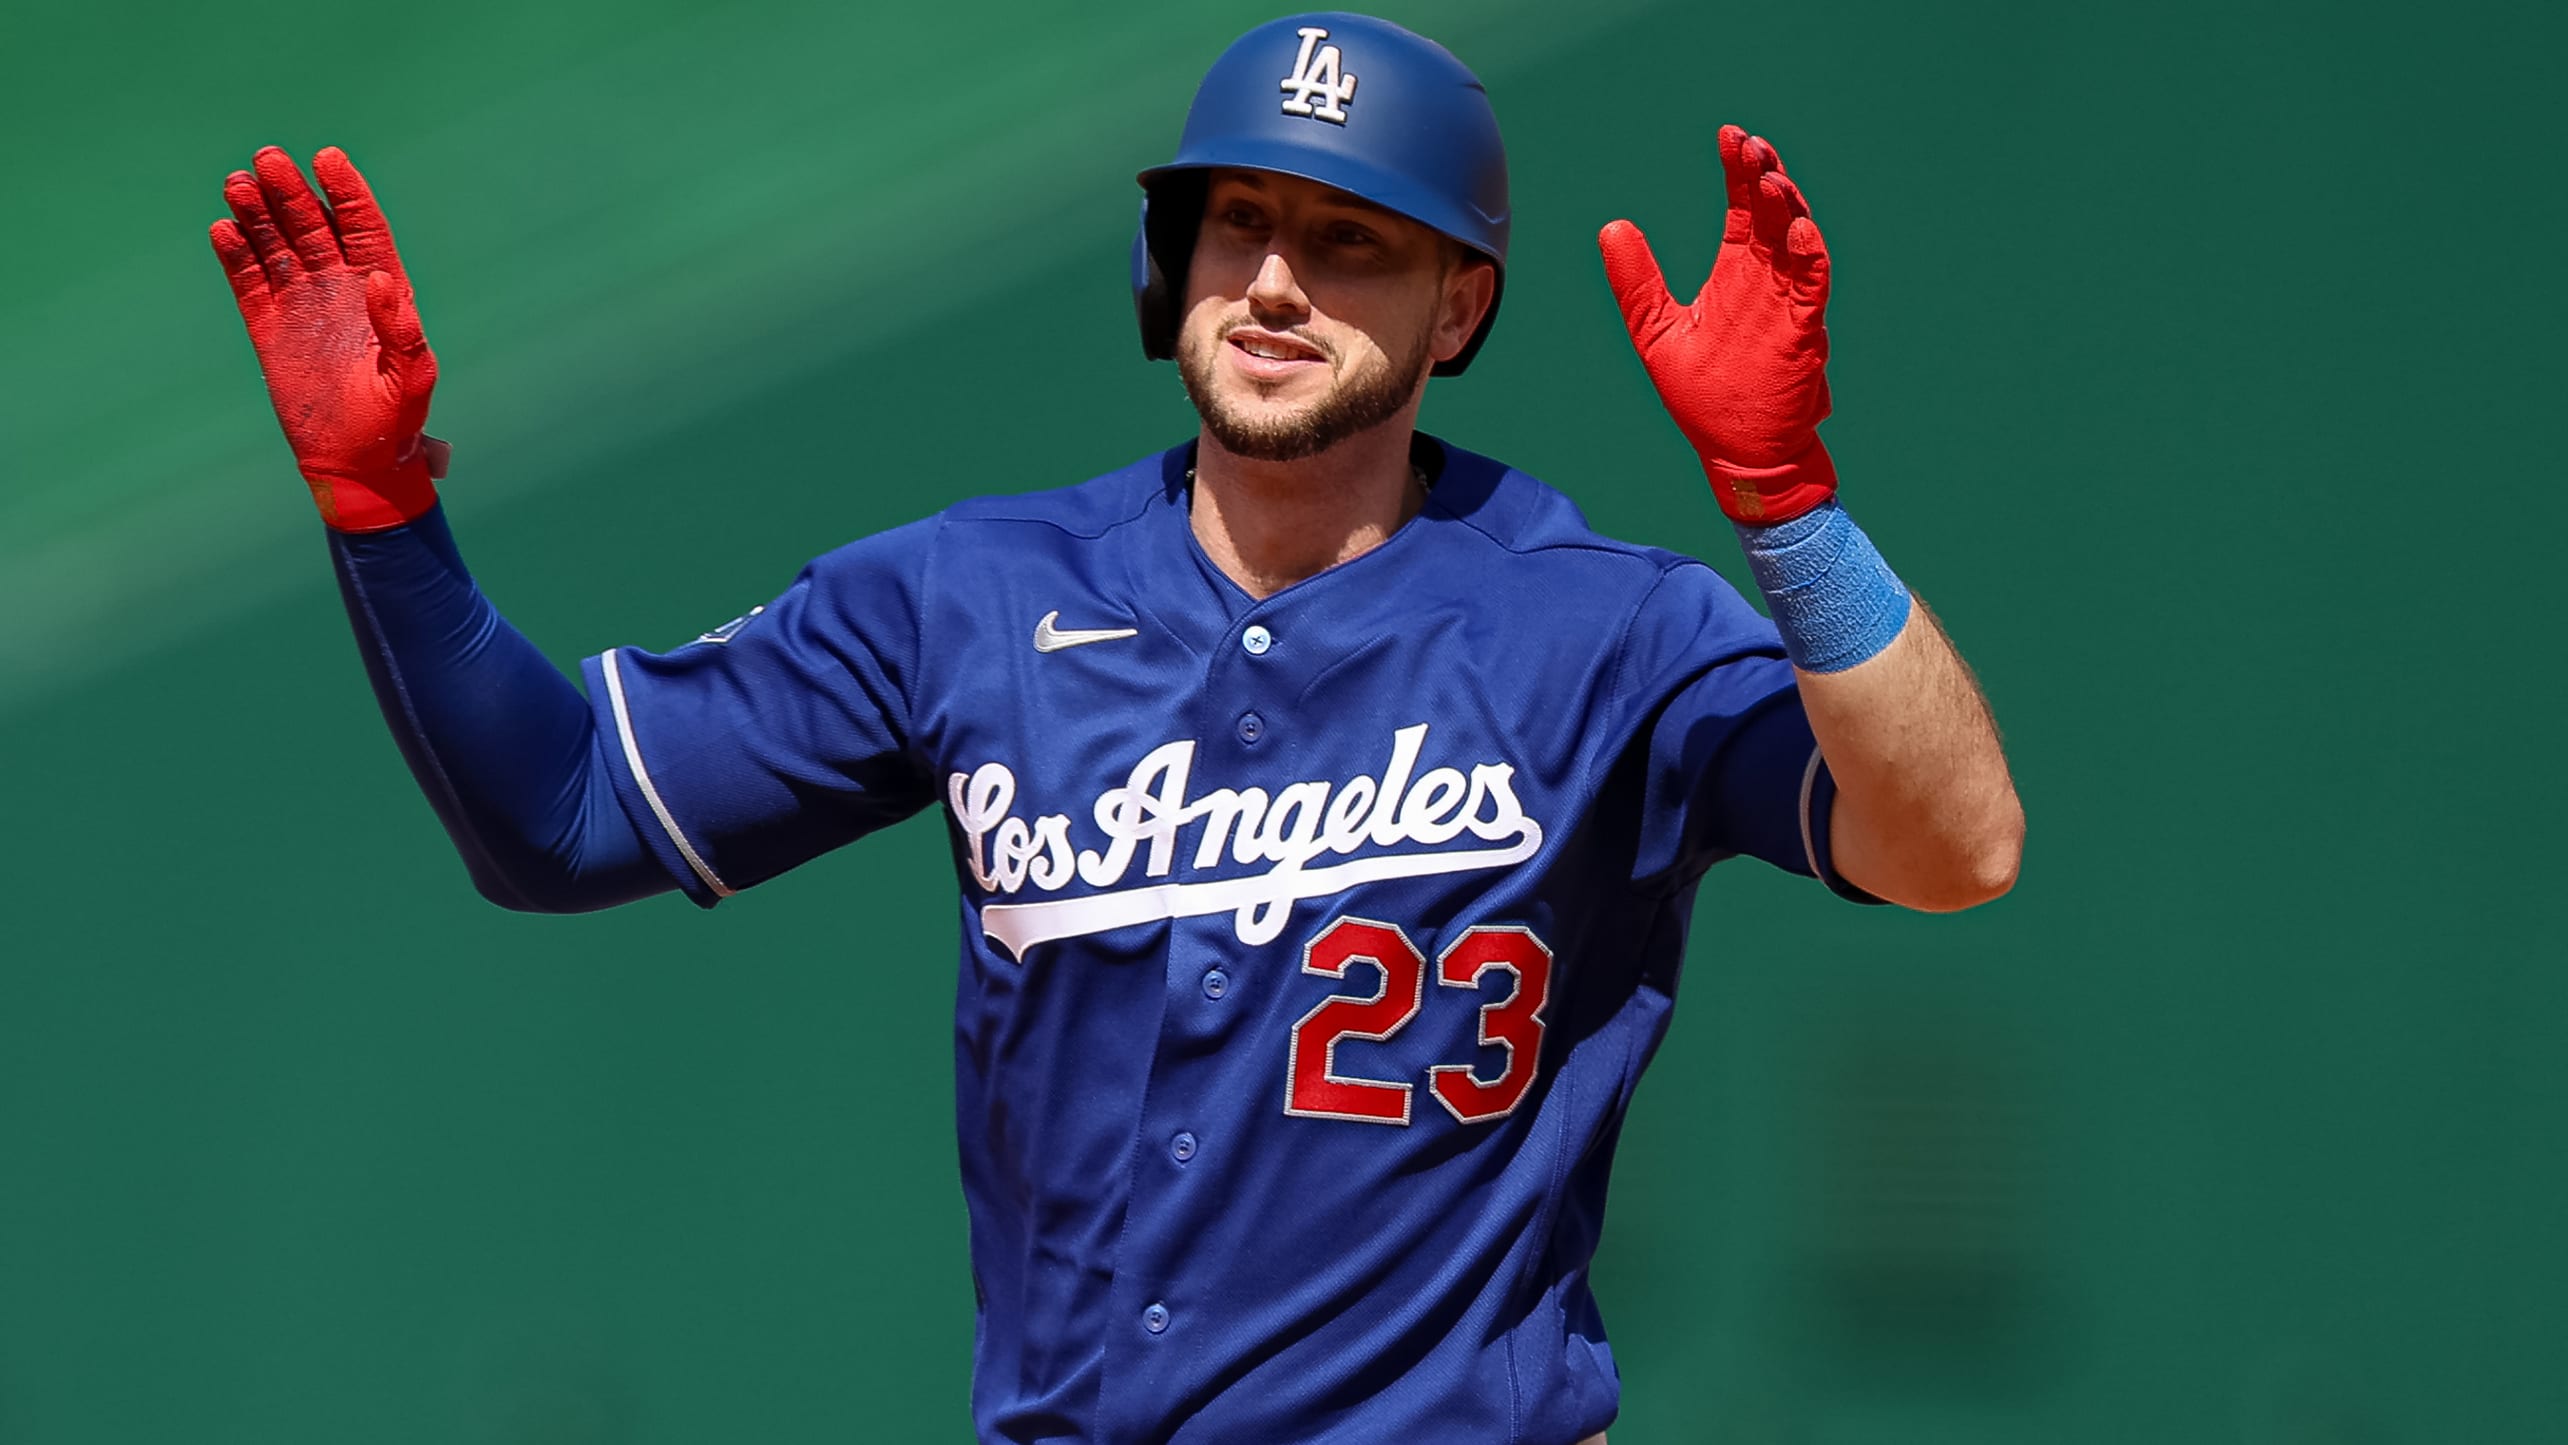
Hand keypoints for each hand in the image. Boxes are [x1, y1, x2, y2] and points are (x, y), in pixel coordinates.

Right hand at [210, 146, 444, 531]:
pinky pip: (248, 280)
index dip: (346, 190)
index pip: (362, 226)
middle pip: (311, 224)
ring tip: (238, 184)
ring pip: (275, 244)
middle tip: (267, 160)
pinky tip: (223, 229)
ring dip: (257, 212)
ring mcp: (301, 303)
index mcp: (382, 291)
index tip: (327, 158)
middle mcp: (339, 287)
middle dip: (291, 190)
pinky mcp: (268, 325)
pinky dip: (235, 254)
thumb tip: (380, 279)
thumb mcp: (410, 376)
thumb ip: (401, 329)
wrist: (355, 461)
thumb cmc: (394, 421)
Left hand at [1599, 124, 1836, 524]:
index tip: (1727, 134)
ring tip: (1770, 177)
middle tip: (1749, 144)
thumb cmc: (1703, 395)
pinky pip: (1812, 288)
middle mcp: (1764, 281)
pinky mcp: (1802, 332)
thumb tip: (1611, 227)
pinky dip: (1809, 258)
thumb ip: (1637, 283)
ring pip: (1795, 242)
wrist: (1737, 452)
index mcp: (1735, 273)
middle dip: (1762, 175)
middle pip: (1770, 213)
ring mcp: (1787, 304)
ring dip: (1787, 208)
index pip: (1741, 209)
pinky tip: (1798, 230)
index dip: (1737, 171)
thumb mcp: (1657, 332)